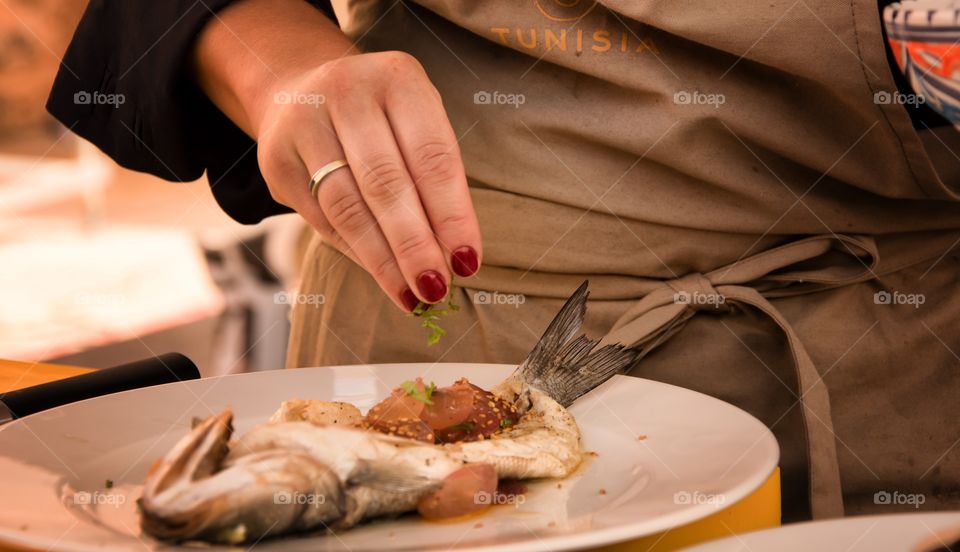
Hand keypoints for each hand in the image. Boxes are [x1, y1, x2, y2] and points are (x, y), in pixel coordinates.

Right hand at [254, 51, 480, 310]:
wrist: (303, 91)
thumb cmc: (383, 117)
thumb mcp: (418, 124)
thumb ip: (434, 179)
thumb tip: (454, 256)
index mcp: (397, 79)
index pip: (432, 157)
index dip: (452, 215)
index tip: (467, 262)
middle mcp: (347, 92)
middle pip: (386, 184)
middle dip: (415, 245)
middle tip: (436, 288)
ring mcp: (304, 124)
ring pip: (347, 207)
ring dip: (383, 260)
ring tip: (411, 294)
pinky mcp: (276, 161)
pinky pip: (321, 219)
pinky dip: (357, 253)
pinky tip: (383, 275)